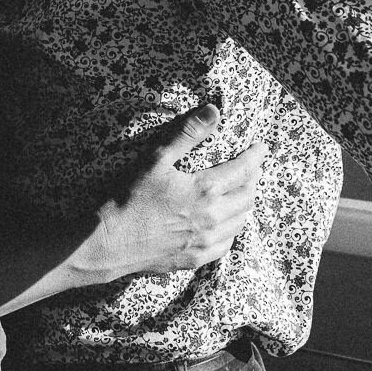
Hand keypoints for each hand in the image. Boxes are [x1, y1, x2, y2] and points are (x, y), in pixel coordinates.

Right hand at [82, 104, 267, 281]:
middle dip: (253, 179)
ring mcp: (206, 242)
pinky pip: (226, 245)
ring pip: (240, 221)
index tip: (262, 148)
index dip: (255, 157)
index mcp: (206, 190)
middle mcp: (212, 218)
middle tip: (252, 169)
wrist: (110, 243)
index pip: (243, 170)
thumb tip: (213, 111)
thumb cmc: (130, 198)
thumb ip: (187, 134)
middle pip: (247, 196)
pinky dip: (232, 230)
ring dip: (244, 204)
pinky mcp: (195, 259)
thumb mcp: (156, 158)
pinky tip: (226, 224)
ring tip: (242, 192)